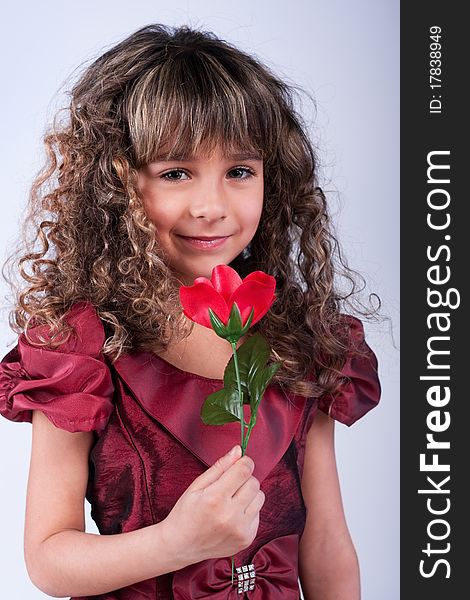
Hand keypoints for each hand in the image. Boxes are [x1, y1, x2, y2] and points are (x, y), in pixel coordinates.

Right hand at [162, 445, 264, 566]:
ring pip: (260, 497)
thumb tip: (238, 451)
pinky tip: (233, 515)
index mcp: (215, 498)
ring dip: (249, 494)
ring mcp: (240, 530)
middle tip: (231, 484)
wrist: (180, 546)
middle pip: (254, 483)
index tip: (240, 462)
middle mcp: (230, 515)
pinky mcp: (246, 540)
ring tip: (232, 500)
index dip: (244, 462)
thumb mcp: (197, 485)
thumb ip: (220, 466)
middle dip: (245, 478)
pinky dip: (248, 511)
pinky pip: (258, 514)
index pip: (244, 471)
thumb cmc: (186, 513)